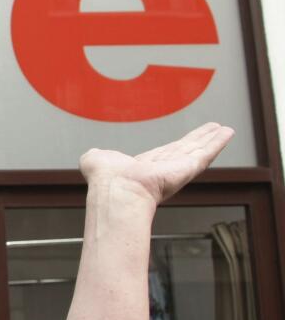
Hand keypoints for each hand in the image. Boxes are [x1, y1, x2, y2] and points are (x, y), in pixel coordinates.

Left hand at [79, 122, 234, 205]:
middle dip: (199, 140)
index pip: (164, 154)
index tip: (187, 140)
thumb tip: (92, 154)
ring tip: (225, 129)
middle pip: (185, 150)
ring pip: (198, 150)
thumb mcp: (96, 160)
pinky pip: (206, 152)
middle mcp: (162, 169)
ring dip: (212, 139)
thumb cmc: (105, 180)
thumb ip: (96, 155)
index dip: (176, 146)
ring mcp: (177, 169)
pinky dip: (218, 142)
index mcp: (143, 168)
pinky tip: (227, 132)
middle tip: (213, 130)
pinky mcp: (188, 167)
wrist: (117, 190)